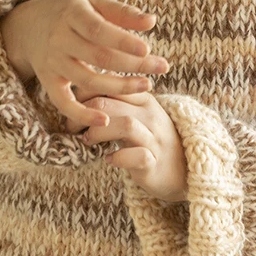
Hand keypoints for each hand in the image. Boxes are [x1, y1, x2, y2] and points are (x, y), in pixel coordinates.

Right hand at [3, 0, 168, 129]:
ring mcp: (52, 62)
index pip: (98, 29)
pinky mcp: (48, 81)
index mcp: (72, 14)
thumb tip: (152, 21)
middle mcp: (59, 38)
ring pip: (87, 81)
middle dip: (133, 65)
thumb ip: (123, 12)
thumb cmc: (72, 13)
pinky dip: (82, 115)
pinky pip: (63, 103)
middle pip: (98, 57)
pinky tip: (105, 120)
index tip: (147, 50)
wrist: (28, 25)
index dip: (122, 41)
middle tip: (162, 68)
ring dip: (119, 87)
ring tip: (146, 85)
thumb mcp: (94, 3)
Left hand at [66, 87, 188, 204]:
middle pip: (110, 103)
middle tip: (71, 127)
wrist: (183, 170)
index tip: (72, 107)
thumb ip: (114, 103)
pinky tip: (109, 160)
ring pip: (125, 124)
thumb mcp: (135, 116)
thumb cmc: (149, 140)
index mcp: (144, 99)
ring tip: (87, 140)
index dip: (84, 93)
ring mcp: (155, 139)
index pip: (110, 84)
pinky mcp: (155, 163)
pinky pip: (137, 156)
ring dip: (98, 132)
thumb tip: (78, 95)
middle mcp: (151, 115)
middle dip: (83, 115)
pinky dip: (118, 158)